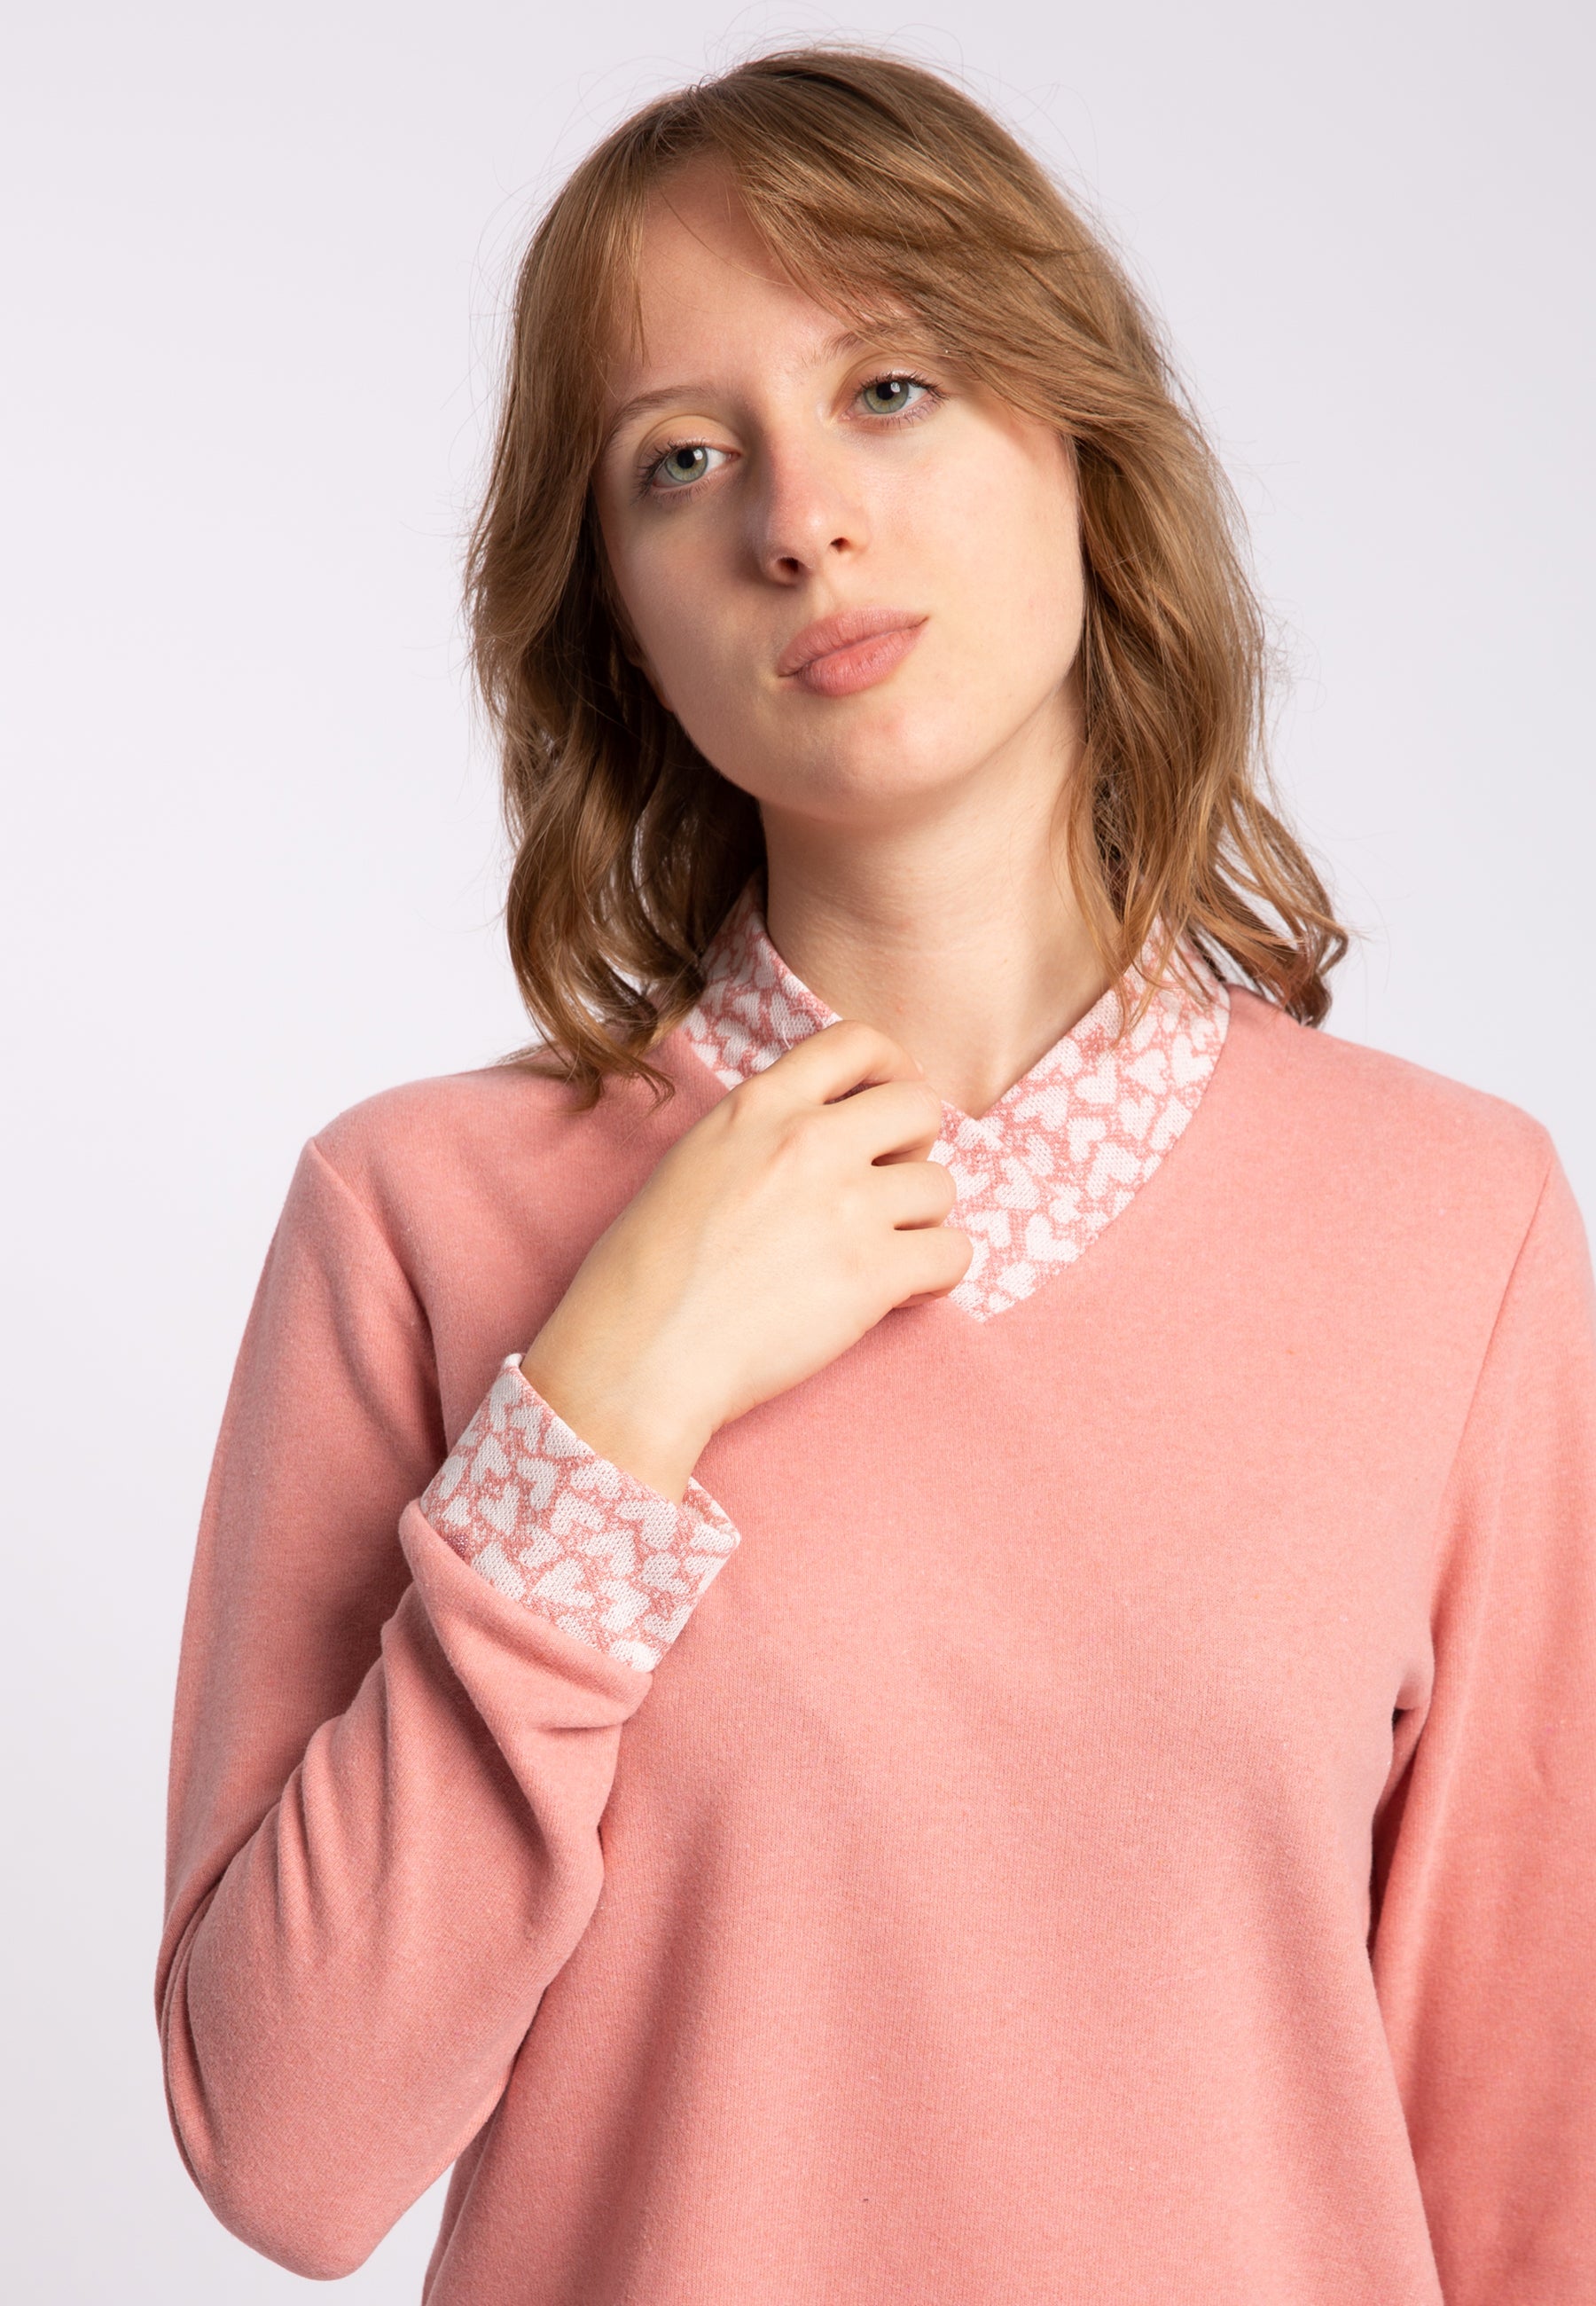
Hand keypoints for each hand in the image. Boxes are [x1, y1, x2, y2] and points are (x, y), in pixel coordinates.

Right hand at [520, 1021, 970, 1498]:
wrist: (638, 1354)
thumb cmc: (646, 1272)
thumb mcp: (694, 1162)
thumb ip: (762, 1135)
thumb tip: (821, 1135)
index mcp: (760, 1106)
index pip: (857, 1041)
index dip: (891, 1069)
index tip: (888, 1104)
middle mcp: (810, 1142)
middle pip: (919, 1107)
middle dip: (913, 1147)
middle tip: (884, 1189)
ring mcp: (846, 1207)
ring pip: (940, 1186)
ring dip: (920, 1221)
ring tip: (879, 1254)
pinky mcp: (871, 1275)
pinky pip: (952, 1253)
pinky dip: (936, 1274)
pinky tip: (898, 1291)